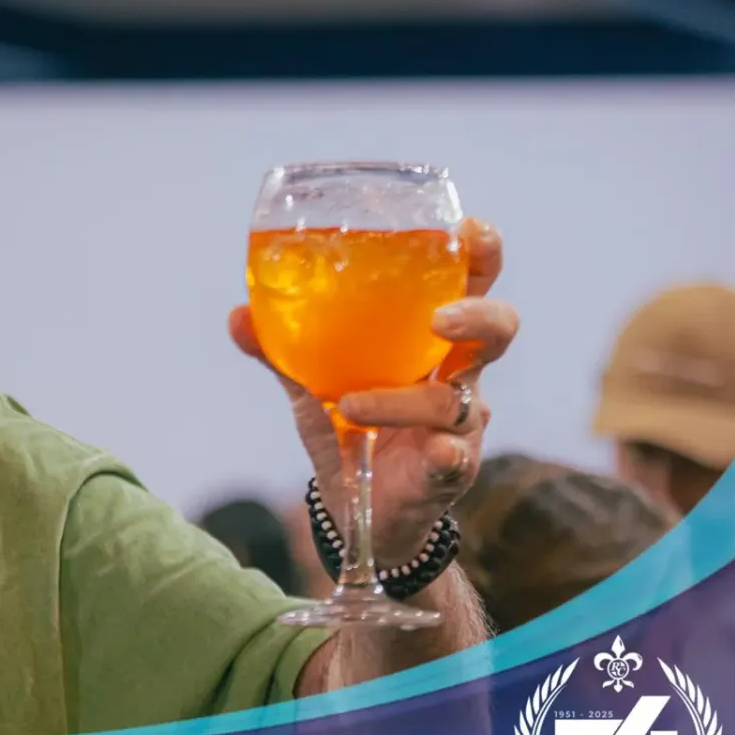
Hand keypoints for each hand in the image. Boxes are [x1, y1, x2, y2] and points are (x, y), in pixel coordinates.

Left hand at [229, 218, 519, 564]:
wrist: (356, 505)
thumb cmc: (347, 423)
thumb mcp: (309, 383)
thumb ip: (280, 349)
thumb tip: (238, 315)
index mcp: (428, 339)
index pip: (469, 285)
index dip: (479, 256)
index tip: (471, 230)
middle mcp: (455, 374)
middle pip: (497, 331)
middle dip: (478, 316)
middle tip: (439, 317)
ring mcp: (459, 424)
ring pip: (458, 401)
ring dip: (403, 401)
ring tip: (348, 404)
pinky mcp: (451, 469)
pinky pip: (456, 457)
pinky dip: (444, 452)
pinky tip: (429, 450)